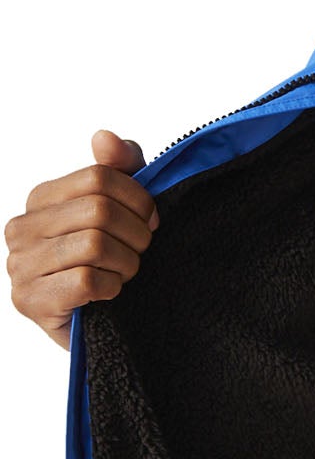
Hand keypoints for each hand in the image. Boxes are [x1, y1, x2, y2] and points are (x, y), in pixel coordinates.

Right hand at [5, 130, 157, 350]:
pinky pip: (85, 281)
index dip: (139, 199)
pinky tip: (110, 293)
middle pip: (99, 210)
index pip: (100, 177)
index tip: (151, 220)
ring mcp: (19, 265)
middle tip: (140, 251)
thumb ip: (119, 169)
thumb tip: (105, 137)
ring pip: (94, 244)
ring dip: (126, 263)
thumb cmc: (110, 261)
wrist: (102, 322)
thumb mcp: (122, 209)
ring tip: (125, 272)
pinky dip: (111, 287)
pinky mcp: (29, 301)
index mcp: (41, 199)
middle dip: (137, 234)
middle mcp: (21, 228)